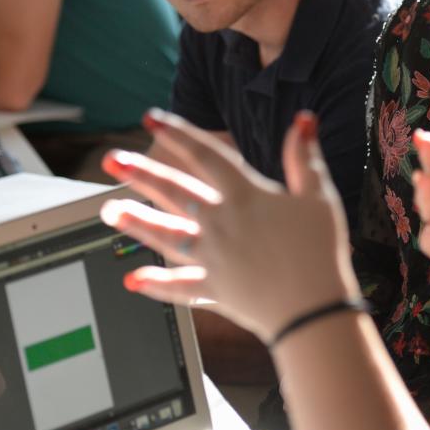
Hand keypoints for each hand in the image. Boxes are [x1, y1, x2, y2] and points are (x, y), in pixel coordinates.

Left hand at [98, 109, 359, 343]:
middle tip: (111, 160)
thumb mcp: (320, 197)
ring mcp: (214, 258)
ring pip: (166, 235)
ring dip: (136, 222)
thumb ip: (305, 157)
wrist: (314, 311)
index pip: (205, 156)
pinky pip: (180, 287)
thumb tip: (304, 118)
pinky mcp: (214, 290)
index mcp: (246, 197)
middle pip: (174, 192)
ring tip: (107, 211)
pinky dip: (156, 284)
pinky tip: (132, 279)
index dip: (178, 134)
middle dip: (141, 173)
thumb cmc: (322, 252)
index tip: (151, 118)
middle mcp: (221, 224)